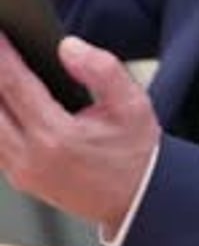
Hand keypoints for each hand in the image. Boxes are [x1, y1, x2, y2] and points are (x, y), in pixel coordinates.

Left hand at [0, 34, 160, 234]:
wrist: (138, 199)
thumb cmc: (135, 152)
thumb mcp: (131, 103)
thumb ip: (102, 69)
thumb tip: (68, 47)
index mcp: (57, 135)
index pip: (14, 84)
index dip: (1, 54)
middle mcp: (31, 157)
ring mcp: (22, 173)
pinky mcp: (21, 180)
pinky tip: (3, 101)